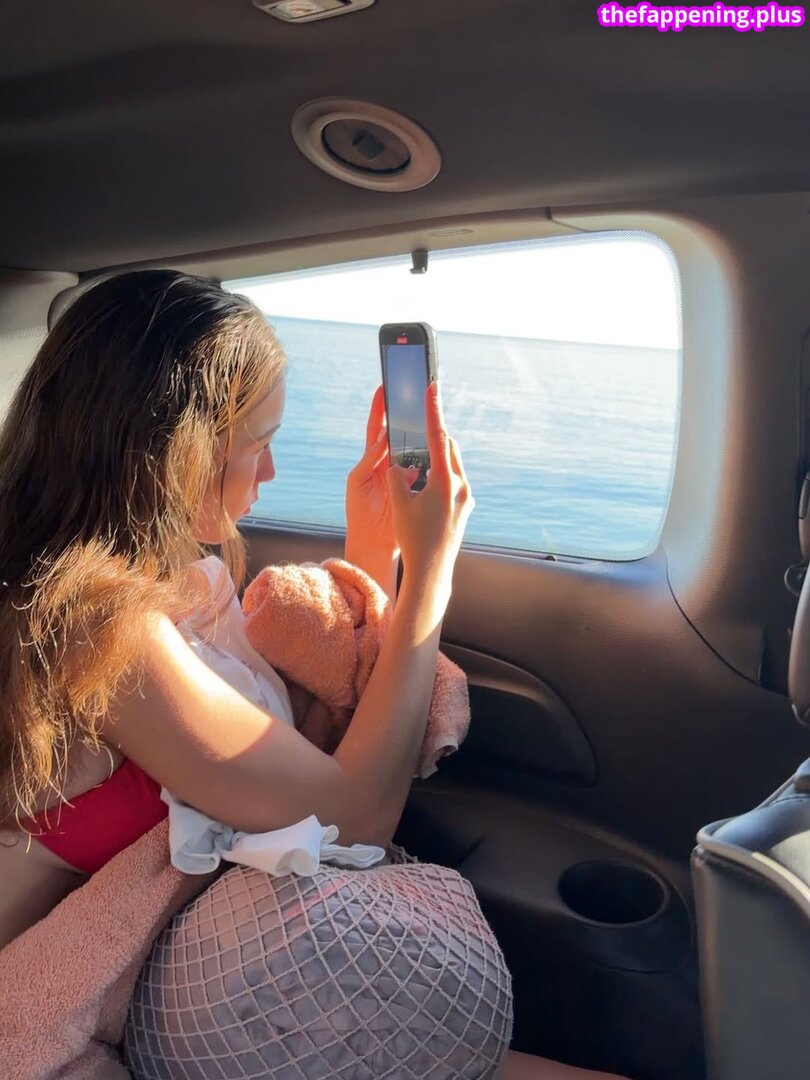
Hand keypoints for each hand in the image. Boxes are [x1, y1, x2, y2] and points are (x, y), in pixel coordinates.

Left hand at [345, 386, 416, 557]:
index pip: (377, 427)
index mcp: (372, 459)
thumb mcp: (357, 482)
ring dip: (421, 439)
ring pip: (415, 451)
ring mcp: (405, 475)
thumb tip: (383, 437)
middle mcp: (390, 463)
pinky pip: (427, 470)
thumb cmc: (359, 512)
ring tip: (426, 422)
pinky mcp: (417, 487)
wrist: (372, 542)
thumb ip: (368, 460)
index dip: (380, 408)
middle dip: (406, 417)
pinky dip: (431, 461)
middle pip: (400, 435)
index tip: (384, 386)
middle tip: (414, 399)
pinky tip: (437, 453)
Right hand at [386, 382, 473, 608]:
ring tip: (418, 459)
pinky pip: (453, 481)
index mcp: (445, 481)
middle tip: (418, 427)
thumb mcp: (399, 503)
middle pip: (448, 449)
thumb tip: (397, 462)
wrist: (432, 571)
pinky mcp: (465, 508)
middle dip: (433, 437)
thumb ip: (397, 476)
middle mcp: (461, 486)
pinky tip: (426, 484)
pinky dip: (439, 474)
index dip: (433, 410)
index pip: (439, 437)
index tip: (433, 387)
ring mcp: (466, 498)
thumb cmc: (413, 538)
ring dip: (436, 458)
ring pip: (452, 465)